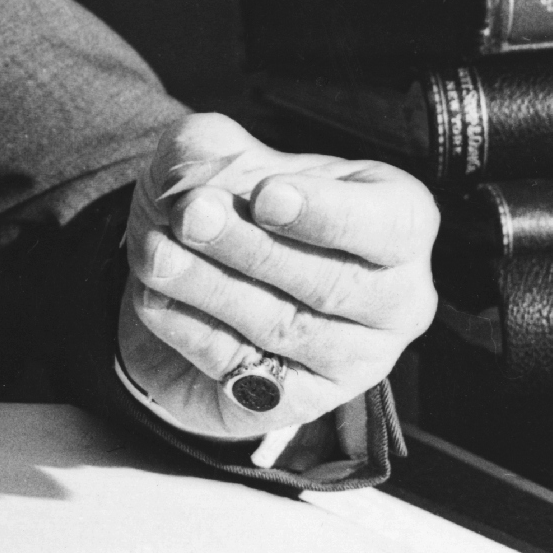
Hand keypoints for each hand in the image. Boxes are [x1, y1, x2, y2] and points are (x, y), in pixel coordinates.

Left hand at [115, 112, 437, 442]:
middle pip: (333, 282)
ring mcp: (355, 359)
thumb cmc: (233, 202)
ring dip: (210, 286)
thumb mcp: (218, 153)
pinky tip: (152, 296)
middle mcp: (394, 298)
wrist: (195, 280)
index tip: (263, 196)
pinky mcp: (300, 401)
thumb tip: (193, 181)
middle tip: (189, 215)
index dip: (327, 213)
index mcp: (400, 221)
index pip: (392, 225)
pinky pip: (244, 369)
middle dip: (251, 247)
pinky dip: (191, 329)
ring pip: (285, 328)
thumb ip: (207, 150)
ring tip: (155, 254)